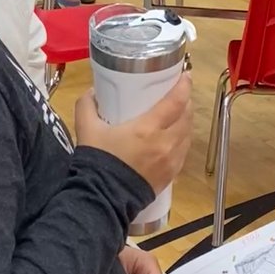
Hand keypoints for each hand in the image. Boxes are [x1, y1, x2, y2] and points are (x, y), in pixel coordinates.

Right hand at [74, 74, 192, 195]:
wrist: (103, 198)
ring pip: (187, 134)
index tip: (185, 75)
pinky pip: (184, 151)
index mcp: (148, 128)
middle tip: (178, 93)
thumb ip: (87, 106)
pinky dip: (182, 140)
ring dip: (185, 121)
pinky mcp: (171, 174)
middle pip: (186, 116)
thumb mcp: (87, 129)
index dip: (183, 85)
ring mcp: (171, 160)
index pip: (176, 102)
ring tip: (178, 113)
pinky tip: (175, 137)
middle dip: (185, 102)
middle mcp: (166, 143)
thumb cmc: (98, 161)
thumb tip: (91, 92)